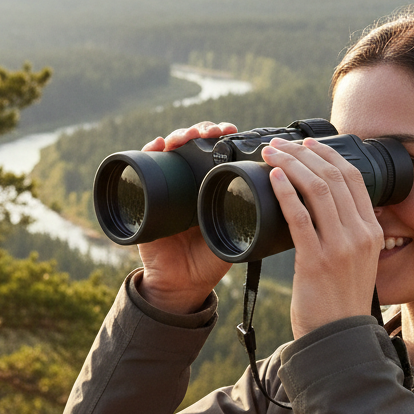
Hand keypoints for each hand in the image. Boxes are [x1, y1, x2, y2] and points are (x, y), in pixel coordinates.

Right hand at [136, 121, 237, 313]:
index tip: (232, 130)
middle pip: (194, 145)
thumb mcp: (233, 237)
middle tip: (211, 130)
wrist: (180, 283)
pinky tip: (157, 144)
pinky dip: (149, 151)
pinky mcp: (145, 195)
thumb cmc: (209, 261)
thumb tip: (269, 202)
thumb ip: (247, 222)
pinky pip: (144, 167)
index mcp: (212, 188)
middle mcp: (190, 182)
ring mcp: (167, 186)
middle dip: (201, 130)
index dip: (222, 136)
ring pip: (171, 150)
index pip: (217, 152)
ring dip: (178, 136)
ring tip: (186, 136)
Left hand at [262, 137, 382, 338]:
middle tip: (280, 144)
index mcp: (372, 232)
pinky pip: (299, 217)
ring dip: (291, 165)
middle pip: (335, 177)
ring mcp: (340, 247)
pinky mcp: (316, 261)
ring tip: (271, 153)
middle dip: (305, 153)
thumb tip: (327, 211)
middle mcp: (360, 235)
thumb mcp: (358, 263)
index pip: (355, 179)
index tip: (308, 144)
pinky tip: (273, 178)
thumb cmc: (340, 303)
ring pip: (317, 190)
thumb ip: (349, 236)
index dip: (329, 155)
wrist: (337, 339)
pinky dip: (285, 192)